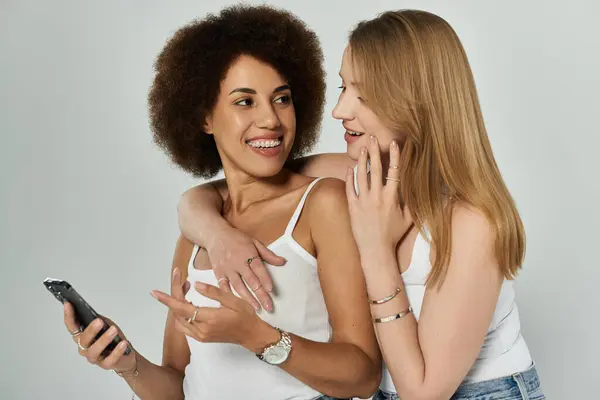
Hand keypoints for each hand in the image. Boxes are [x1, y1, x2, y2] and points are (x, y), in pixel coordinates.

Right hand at [63, 303, 135, 373]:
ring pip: (94, 351)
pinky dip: (117, 351)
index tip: (68, 304)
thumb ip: (97, 320)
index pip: (72, 327)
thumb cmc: (113, 339)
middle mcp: (85, 348)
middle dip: (90, 330)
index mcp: (82, 337)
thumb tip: (91, 312)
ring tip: (113, 330)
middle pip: (83, 340)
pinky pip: (110, 359)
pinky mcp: (106, 365)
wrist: (126, 355)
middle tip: (99, 321)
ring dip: (104, 339)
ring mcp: (95, 358)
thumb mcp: (105, 325)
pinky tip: (123, 343)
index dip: (69, 316)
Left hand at [152, 269, 277, 352]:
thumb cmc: (246, 316)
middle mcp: (201, 330)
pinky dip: (182, 312)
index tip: (155, 293)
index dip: (167, 299)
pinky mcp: (201, 337)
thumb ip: (214, 292)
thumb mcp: (234, 300)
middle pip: (178, 312)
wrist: (251, 335)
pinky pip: (184, 324)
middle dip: (174, 294)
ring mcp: (200, 335)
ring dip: (178, 303)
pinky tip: (189, 301)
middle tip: (179, 277)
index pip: (182, 308)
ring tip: (185, 286)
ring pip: (179, 319)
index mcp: (209, 319)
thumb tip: (196, 285)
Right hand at [206, 225, 285, 311]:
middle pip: (250, 280)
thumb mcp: (254, 242)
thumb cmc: (237, 239)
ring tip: (256, 309)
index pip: (258, 268)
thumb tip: (283, 262)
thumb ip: (268, 254)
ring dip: (247, 299)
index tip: (271, 290)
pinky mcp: (218, 273)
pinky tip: (235, 305)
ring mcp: (227, 268)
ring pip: (238, 286)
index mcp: (248, 253)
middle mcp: (238, 262)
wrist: (215, 235)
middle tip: (268, 307)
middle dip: (260, 295)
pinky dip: (229, 296)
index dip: (265, 279)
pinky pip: (223, 286)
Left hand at [345, 136, 412, 256]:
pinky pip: (350, 188)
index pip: (394, 172)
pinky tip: (350, 168)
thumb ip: (414, 204)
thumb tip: (424, 192)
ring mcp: (363, 201)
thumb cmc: (393, 235)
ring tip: (362, 149)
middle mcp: (377, 197)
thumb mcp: (408, 220)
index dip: (395, 156)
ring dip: (361, 161)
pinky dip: (349, 177)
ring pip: (361, 176)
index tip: (395, 144)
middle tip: (373, 138)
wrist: (375, 250)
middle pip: (376, 169)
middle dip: (375, 152)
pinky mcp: (353, 207)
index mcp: (392, 198)